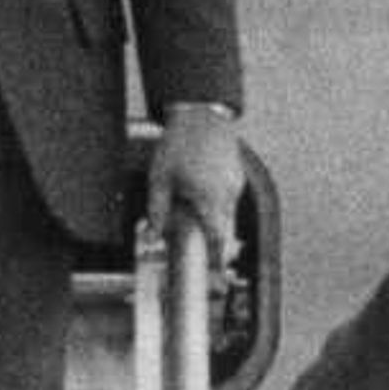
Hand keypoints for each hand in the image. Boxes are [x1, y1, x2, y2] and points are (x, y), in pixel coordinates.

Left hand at [152, 104, 244, 266]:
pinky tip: (200, 198)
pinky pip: (228, 200)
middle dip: (216, 246)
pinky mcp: (235, 175)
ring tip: (196, 220)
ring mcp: (235, 184)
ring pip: (227, 216)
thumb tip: (153, 235)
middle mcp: (227, 194)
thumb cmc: (179, 144)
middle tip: (206, 260)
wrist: (202, 113)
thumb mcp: (159, 179)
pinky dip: (217, 207)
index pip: (217, 239)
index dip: (217, 260)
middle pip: (225, 231)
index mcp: (210, 199)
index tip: (215, 276)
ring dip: (214, 224)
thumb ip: (157, 210)